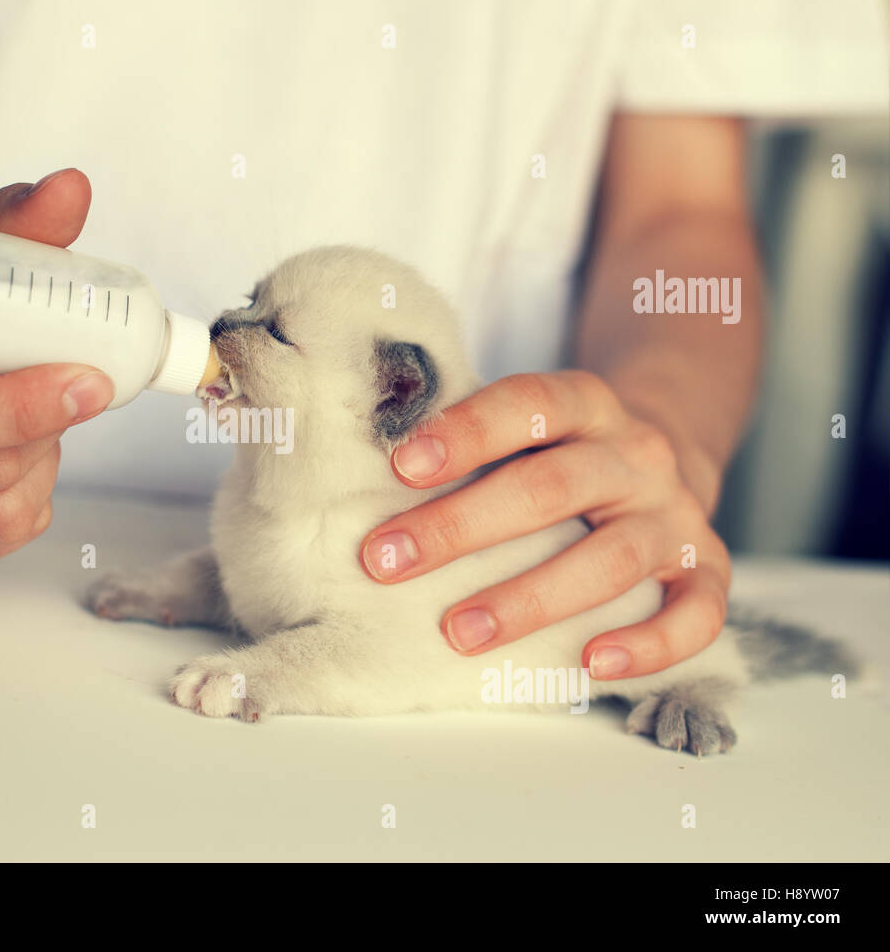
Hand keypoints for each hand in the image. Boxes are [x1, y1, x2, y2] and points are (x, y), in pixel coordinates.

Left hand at [359, 370, 729, 679]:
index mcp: (584, 405)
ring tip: (458, 633)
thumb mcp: (526, 429)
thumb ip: (467, 446)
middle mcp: (635, 454)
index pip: (527, 404)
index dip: (466, 432)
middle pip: (552, 487)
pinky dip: (650, 644)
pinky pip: (696, 612)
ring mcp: (676, 513)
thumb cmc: (561, 454)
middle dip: (462, 527)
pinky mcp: (708, 569)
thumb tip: (357, 479)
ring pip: (612, 556)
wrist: (669, 455)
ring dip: (530, 598)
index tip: (400, 467)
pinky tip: (591, 663)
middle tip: (386, 562)